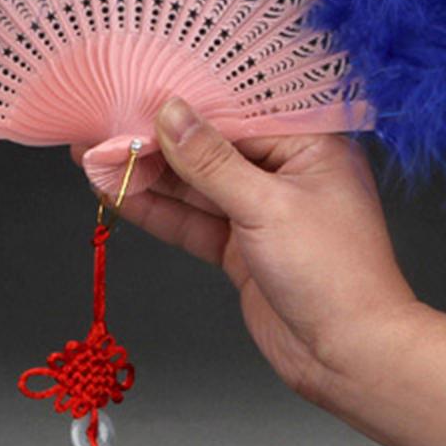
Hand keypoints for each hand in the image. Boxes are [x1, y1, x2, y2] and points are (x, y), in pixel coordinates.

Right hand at [73, 96, 421, 405]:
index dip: (186, 101)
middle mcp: (286, 172)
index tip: (140, 89)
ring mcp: (262, 212)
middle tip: (104, 124)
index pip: (238, 110)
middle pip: (210, 146)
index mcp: (310, 144)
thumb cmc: (336, 276)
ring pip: (195, 185)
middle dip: (157, 138)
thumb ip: (211, 161)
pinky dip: (156, 210)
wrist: (350, 356)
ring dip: (146, 174)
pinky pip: (192, 221)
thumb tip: (172, 114)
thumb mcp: (267, 206)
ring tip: (95, 156)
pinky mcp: (242, 249)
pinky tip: (118, 195)